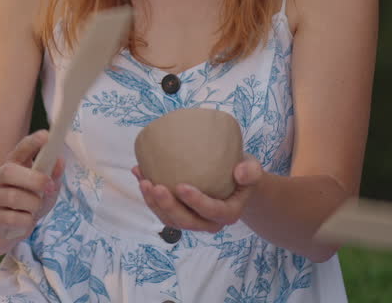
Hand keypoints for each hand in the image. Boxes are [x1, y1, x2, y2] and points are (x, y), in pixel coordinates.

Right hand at [0, 130, 64, 241]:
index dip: (32, 143)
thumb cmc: (32, 200)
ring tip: (36, 207)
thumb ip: (53, 175)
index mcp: (13, 164)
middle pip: (9, 171)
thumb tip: (60, 161)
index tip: (46, 136)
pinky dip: (26, 220)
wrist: (16, 226)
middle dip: (33, 179)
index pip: (20, 150)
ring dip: (33, 204)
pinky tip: (26, 219)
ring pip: (13, 197)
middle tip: (49, 186)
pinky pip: (12, 218)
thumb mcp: (47, 188)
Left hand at [134, 155, 263, 233]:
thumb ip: (251, 171)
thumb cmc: (241, 172)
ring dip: (153, 203)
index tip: (181, 187)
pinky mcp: (177, 212)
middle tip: (155, 186)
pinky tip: (139, 172)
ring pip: (169, 219)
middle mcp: (208, 222)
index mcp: (228, 213)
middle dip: (168, 207)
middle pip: (186, 221)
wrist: (231, 179)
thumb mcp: (252, 168)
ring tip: (143, 180)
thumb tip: (239, 172)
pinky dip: (147, 193)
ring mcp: (191, 219)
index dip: (196, 202)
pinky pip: (160, 208)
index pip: (212, 212)